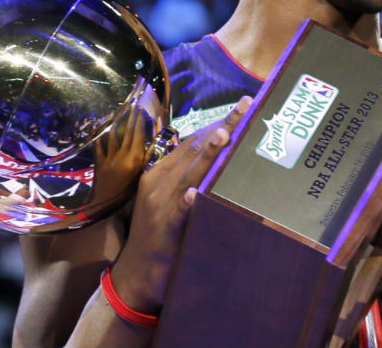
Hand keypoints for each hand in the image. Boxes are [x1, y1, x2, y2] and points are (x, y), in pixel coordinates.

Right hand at [111, 96, 253, 311]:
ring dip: (207, 153)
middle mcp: (157, 182)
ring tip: (225, 134)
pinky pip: (177, 212)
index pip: (192, 141)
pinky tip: (195, 194)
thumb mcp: (170, 201)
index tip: (240, 108)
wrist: (135, 276)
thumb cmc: (159, 236)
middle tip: (246, 106)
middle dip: (221, 126)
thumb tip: (217, 160)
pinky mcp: (164, 228)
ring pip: (188, 173)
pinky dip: (186, 201)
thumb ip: (187, 180)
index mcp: (159, 173)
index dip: (216, 123)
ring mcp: (159, 204)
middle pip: (193, 148)